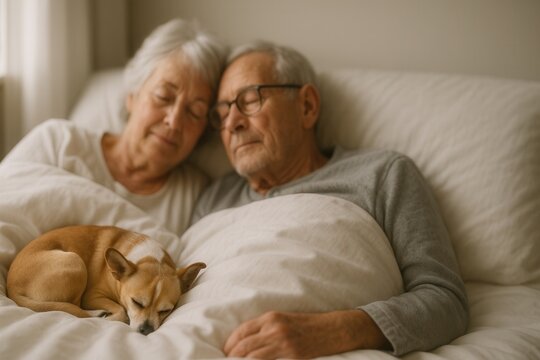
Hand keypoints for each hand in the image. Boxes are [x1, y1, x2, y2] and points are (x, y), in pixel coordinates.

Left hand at [223, 310, 389, 358]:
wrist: (334, 329)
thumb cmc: (309, 325)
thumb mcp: (285, 320)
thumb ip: (266, 328)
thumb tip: (247, 342)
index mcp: (271, 317)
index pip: (242, 331)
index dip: (230, 344)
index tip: (226, 352)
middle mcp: (274, 328)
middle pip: (243, 345)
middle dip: (232, 356)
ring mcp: (283, 342)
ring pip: (252, 356)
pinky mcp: (292, 355)